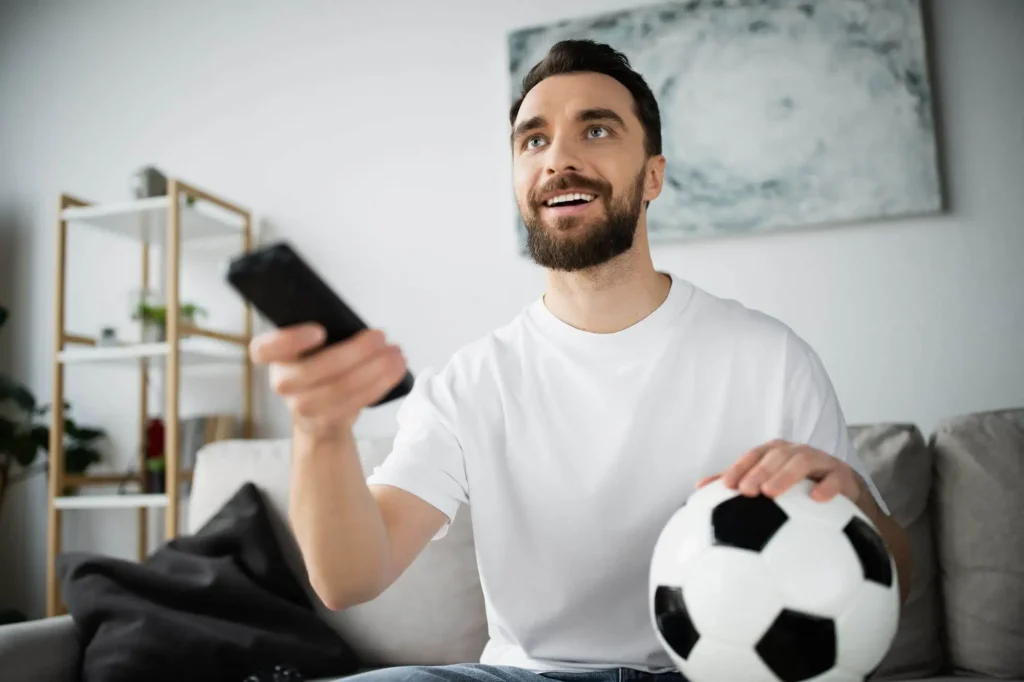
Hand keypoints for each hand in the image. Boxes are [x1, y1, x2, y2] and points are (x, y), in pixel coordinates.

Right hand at [249, 324, 406, 439]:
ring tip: (397, 354)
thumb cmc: (319, 364)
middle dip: (355, 352)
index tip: (319, 331)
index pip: (264, 350)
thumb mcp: (313, 345)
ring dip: (376, 370)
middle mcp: (282, 383)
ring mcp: (301, 406)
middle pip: (316, 370)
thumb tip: (359, 325)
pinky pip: (356, 402)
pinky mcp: (326, 421)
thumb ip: (326, 332)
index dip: (290, 340)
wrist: (318, 411)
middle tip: (381, 336)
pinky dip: (380, 384)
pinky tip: (395, 371)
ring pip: (341, 388)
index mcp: (275, 356)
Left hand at [696, 439, 863, 503]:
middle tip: (746, 491)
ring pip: (803, 461)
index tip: (725, 486)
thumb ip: (736, 484)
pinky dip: (826, 486)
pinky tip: (816, 499)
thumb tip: (698, 488)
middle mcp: (795, 452)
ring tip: (771, 492)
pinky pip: (836, 478)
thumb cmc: (796, 488)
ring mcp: (820, 461)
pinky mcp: (842, 474)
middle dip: (759, 471)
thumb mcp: (766, 484)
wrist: (841, 492)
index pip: (753, 455)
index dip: (739, 468)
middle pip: (775, 456)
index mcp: (775, 453)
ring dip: (785, 476)